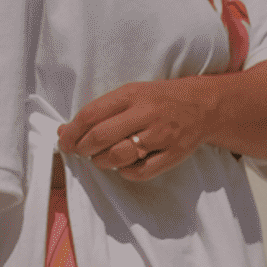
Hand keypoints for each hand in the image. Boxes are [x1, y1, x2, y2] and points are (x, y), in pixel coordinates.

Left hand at [58, 78, 220, 181]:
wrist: (202, 105)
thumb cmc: (159, 100)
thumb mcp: (133, 93)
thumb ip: (103, 110)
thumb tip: (67, 131)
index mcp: (132, 94)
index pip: (92, 114)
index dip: (72, 131)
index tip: (64, 140)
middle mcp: (146, 114)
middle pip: (101, 137)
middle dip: (83, 148)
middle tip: (80, 151)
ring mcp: (161, 135)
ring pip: (118, 157)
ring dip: (101, 162)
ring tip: (101, 159)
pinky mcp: (172, 155)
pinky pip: (140, 172)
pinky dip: (125, 172)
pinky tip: (124, 166)